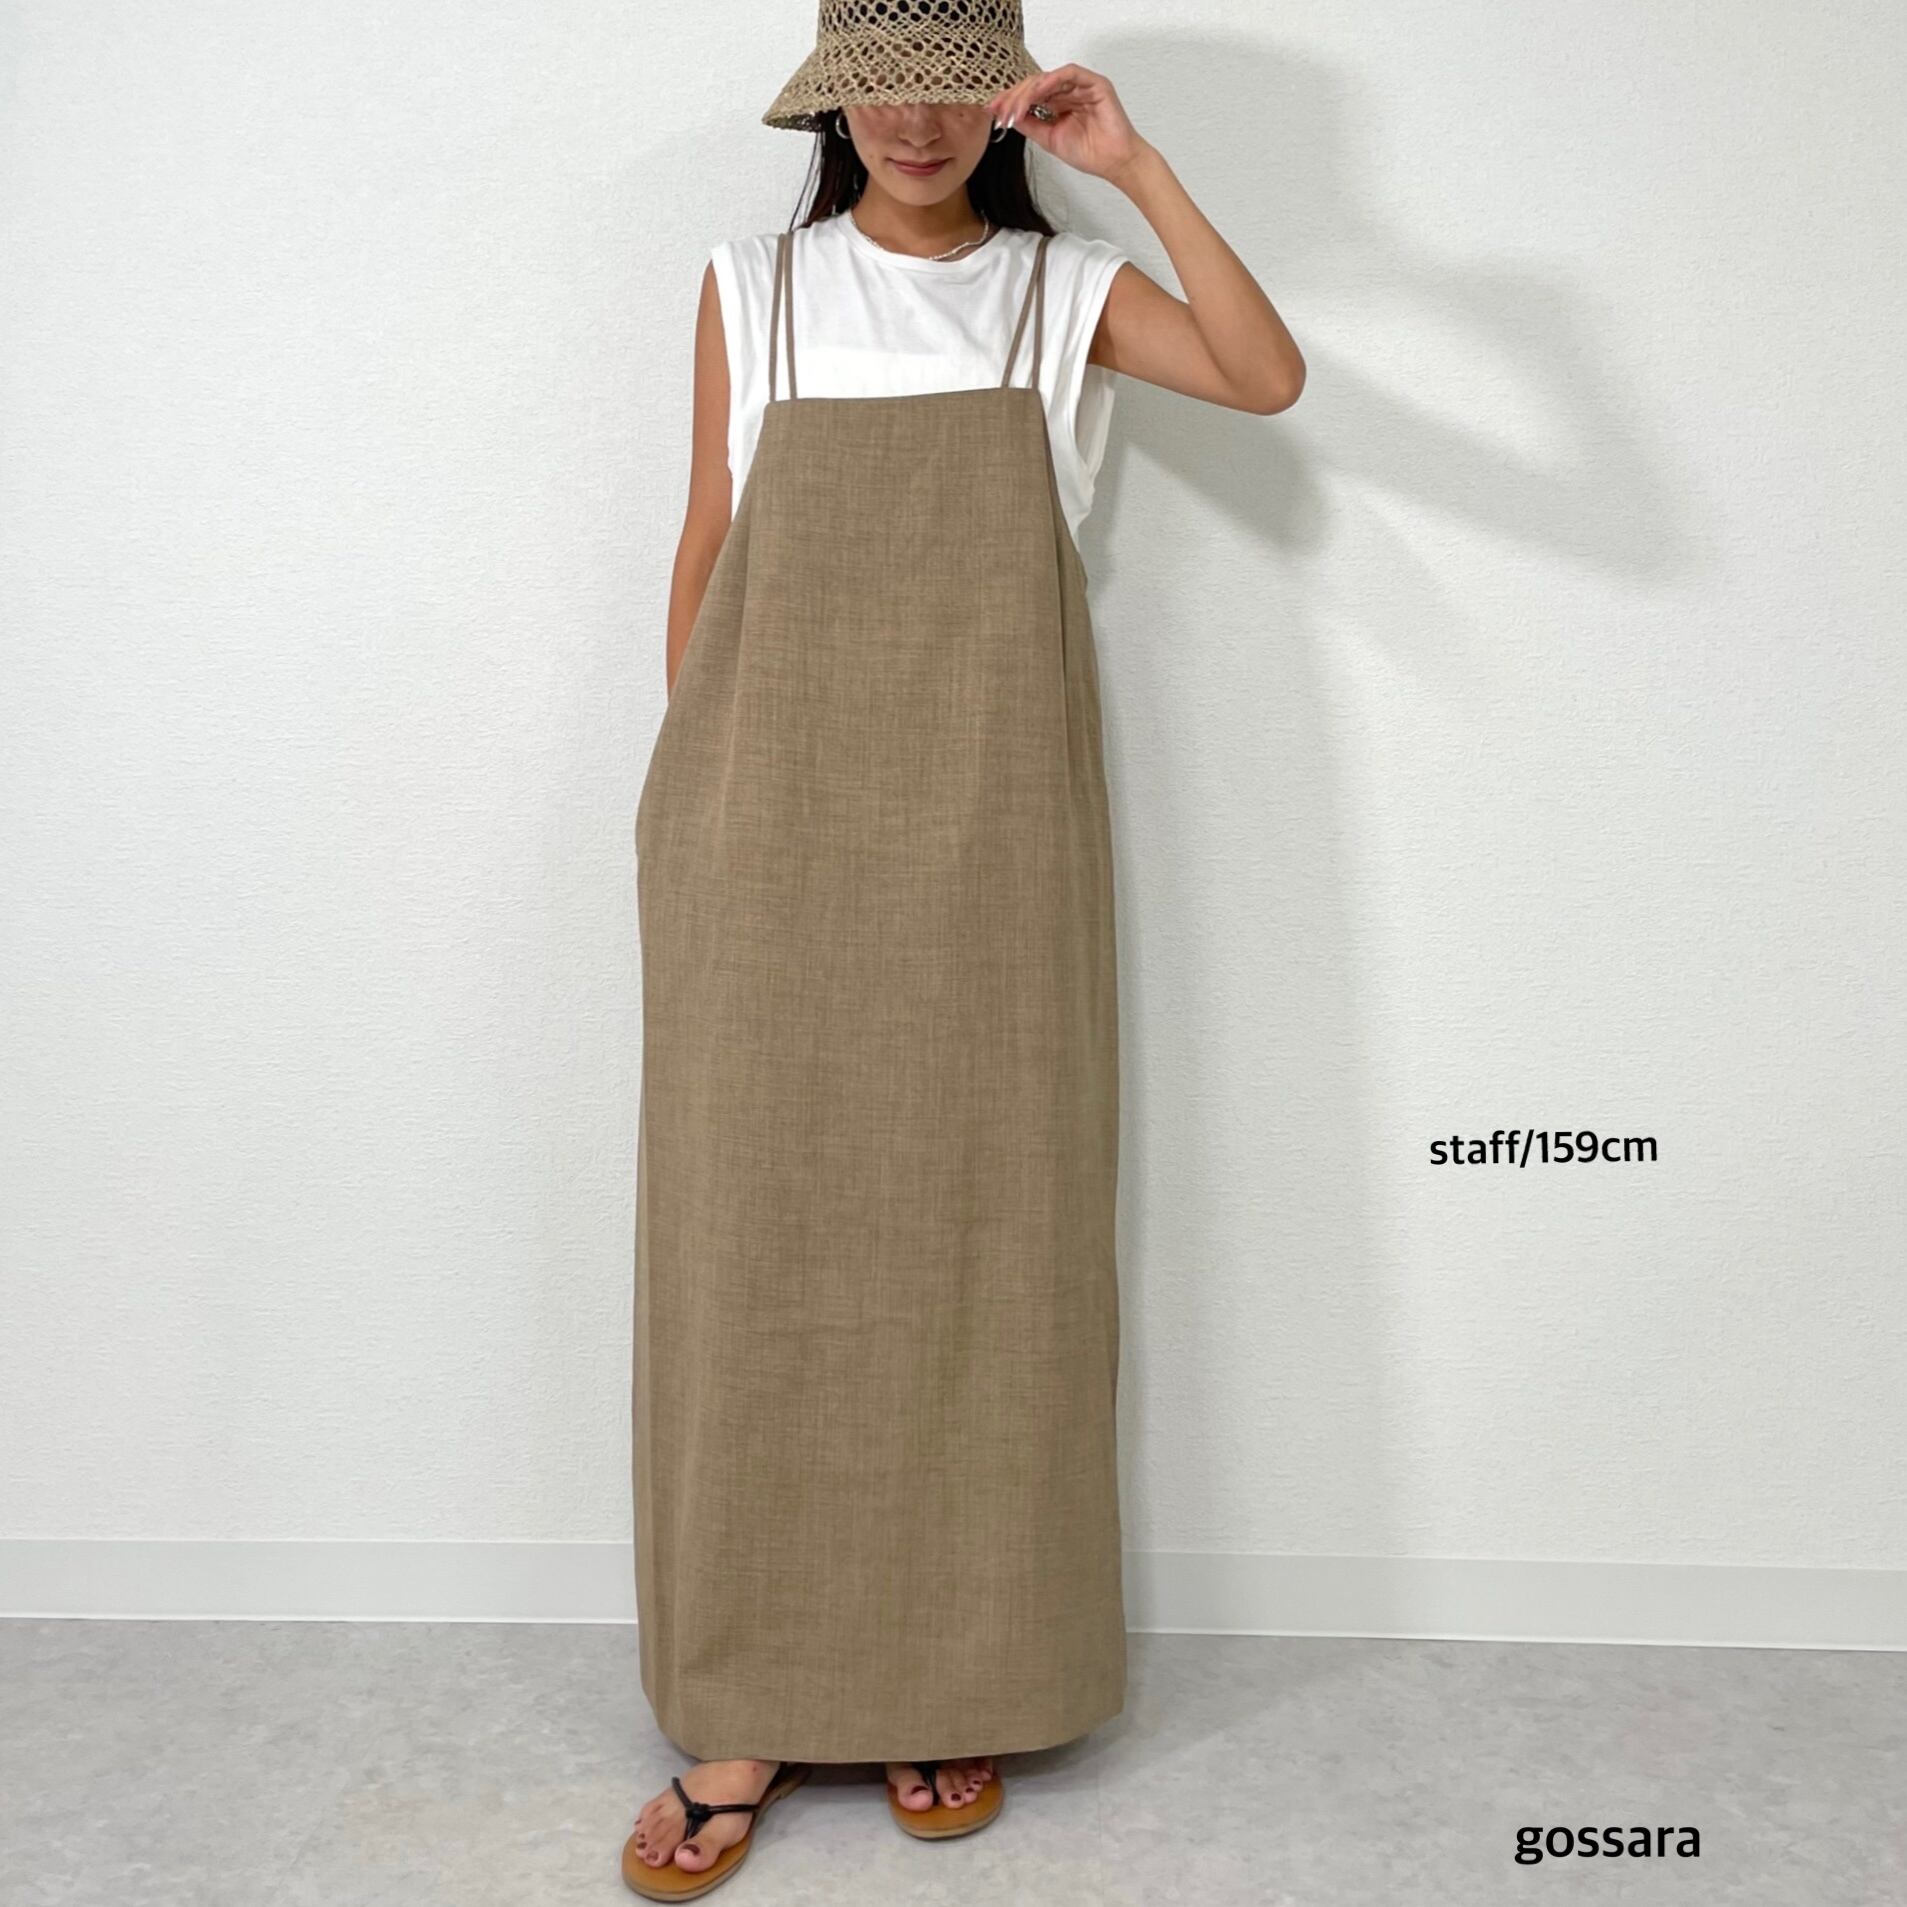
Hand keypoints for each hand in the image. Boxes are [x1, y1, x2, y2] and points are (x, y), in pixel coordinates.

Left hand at [987, 63, 1150, 183]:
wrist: (1114, 162)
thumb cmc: (1090, 153)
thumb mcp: (1050, 139)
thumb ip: (1031, 125)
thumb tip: (1009, 115)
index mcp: (1059, 103)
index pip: (1031, 96)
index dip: (1011, 101)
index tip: (993, 111)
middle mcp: (1068, 91)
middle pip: (1035, 85)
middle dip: (1014, 96)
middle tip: (1000, 110)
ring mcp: (1082, 86)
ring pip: (1048, 78)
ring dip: (1029, 92)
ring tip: (1015, 108)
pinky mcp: (1095, 83)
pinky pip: (1070, 73)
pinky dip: (1052, 80)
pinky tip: (1038, 92)